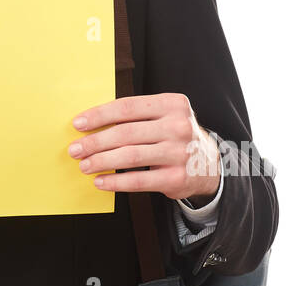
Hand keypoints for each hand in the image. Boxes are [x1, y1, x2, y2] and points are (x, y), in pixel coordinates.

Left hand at [68, 92, 219, 201]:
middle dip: (95, 142)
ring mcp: (179, 153)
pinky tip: (101, 181)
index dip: (99, 115)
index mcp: (172, 104)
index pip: (127, 107)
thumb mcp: (165, 116)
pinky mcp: (177, 178)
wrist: (209, 165)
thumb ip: (136, 116)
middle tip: (75, 149)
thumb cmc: (174, 136)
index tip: (78, 124)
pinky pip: (139, 181)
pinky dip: (115, 182)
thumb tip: (91, 124)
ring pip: (130, 157)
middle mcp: (178, 126)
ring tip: (84, 165)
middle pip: (126, 133)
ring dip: (101, 162)